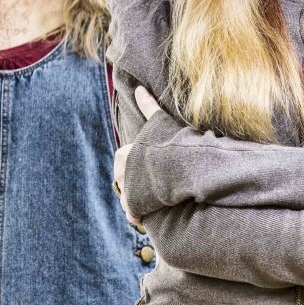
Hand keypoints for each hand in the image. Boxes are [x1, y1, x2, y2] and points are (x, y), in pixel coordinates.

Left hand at [112, 86, 162, 225]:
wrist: (183, 165)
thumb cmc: (171, 143)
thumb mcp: (159, 121)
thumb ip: (147, 105)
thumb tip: (139, 88)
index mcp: (122, 155)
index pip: (123, 165)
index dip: (137, 168)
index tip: (149, 169)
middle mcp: (120, 174)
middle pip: (125, 183)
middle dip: (136, 186)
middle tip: (154, 185)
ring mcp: (127, 192)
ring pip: (128, 200)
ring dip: (138, 201)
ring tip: (154, 199)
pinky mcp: (134, 208)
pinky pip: (133, 215)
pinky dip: (139, 216)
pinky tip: (149, 213)